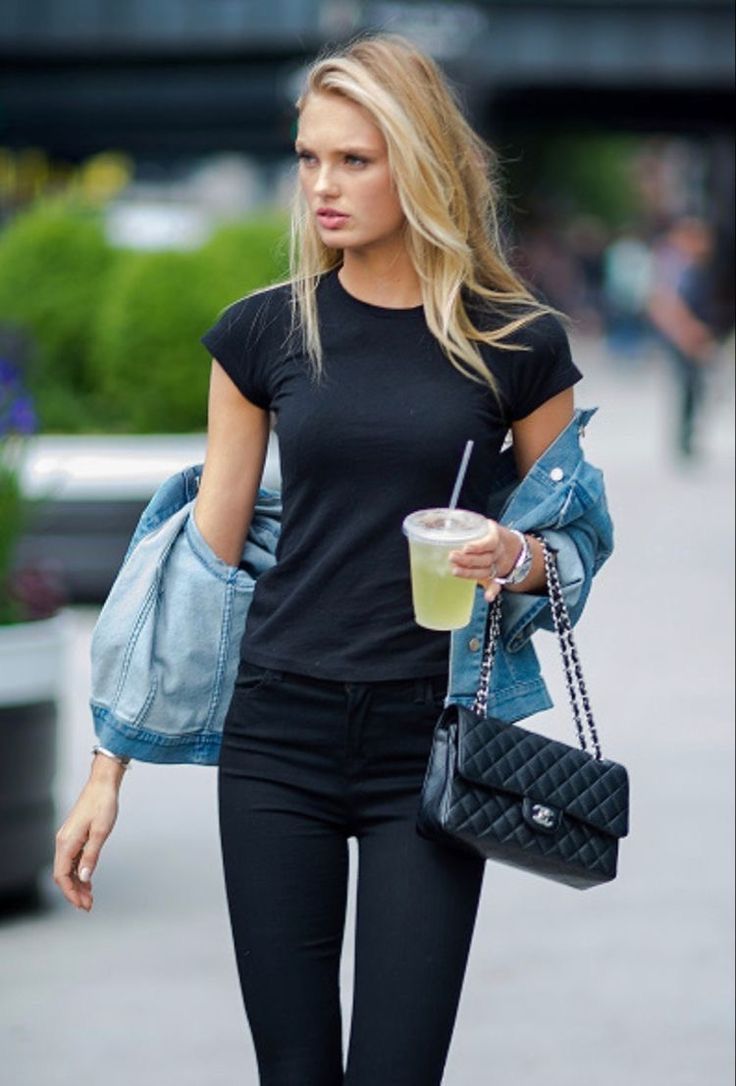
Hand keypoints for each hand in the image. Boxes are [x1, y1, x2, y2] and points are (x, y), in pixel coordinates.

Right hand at [53, 759, 123, 910]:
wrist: (103, 784)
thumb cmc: (103, 804)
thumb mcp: (101, 832)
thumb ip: (91, 857)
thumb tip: (84, 878)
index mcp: (66, 843)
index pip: (62, 876)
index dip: (71, 893)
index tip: (82, 905)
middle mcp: (63, 841)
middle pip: (63, 875)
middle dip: (74, 892)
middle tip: (88, 905)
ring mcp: (67, 838)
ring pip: (67, 868)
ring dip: (77, 883)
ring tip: (89, 896)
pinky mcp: (74, 835)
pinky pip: (72, 859)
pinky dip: (79, 872)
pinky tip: (88, 879)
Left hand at [449, 520, 520, 602]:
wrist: (512, 548)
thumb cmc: (490, 535)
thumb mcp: (483, 526)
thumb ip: (467, 525)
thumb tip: (437, 520)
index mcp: (496, 538)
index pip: (489, 542)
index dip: (478, 546)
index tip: (465, 548)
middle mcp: (498, 552)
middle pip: (485, 558)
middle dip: (468, 560)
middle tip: (451, 557)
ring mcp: (497, 565)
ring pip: (486, 571)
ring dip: (471, 573)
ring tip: (455, 571)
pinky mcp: (496, 576)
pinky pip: (497, 585)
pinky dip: (493, 592)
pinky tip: (488, 598)